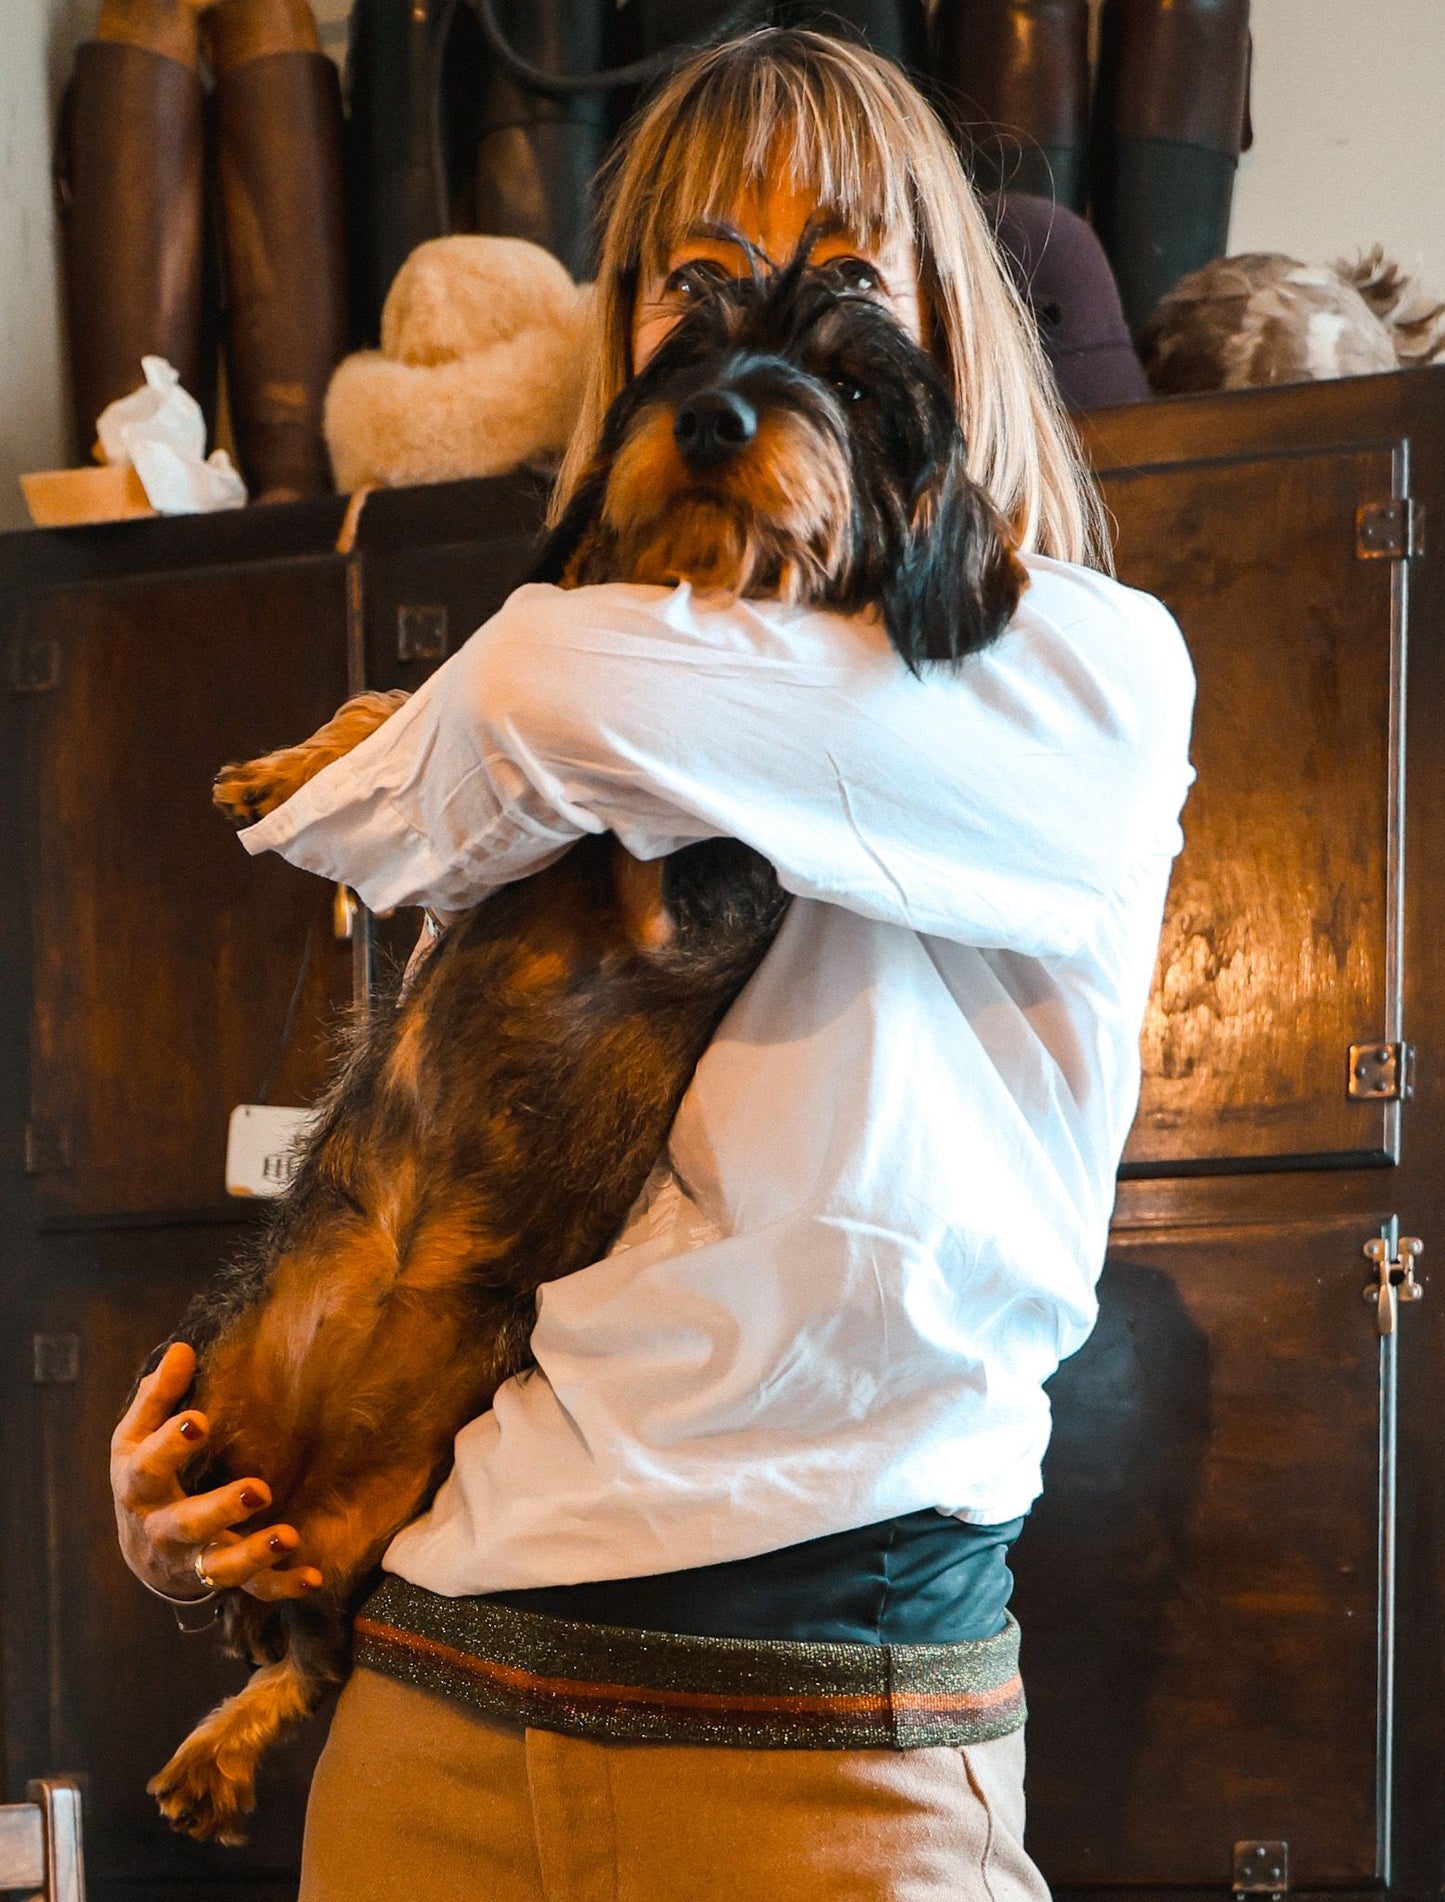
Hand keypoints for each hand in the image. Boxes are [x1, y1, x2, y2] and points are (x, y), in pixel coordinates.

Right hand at [110, 1341, 322, 1602]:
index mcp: (138, 1485)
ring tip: (289, 1535)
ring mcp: (191, 1559)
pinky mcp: (220, 1578)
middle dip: (220, 1509)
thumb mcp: (138, 1437)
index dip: (169, 1445)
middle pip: (186, 1524)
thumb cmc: (147, 1475)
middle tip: (259, 1490)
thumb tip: (182, 1350)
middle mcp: (162, 1528)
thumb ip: (159, 1396)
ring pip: (219, 1566)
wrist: (143, 1550)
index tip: (198, 1420)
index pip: (148, 1465)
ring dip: (253, 1553)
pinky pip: (252, 1589)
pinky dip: (281, 1585)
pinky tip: (313, 1576)